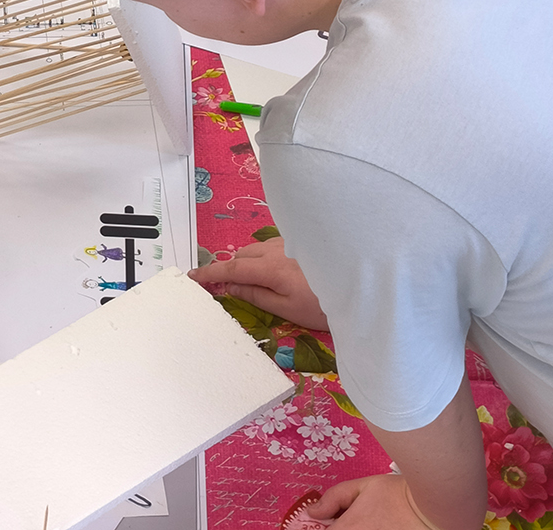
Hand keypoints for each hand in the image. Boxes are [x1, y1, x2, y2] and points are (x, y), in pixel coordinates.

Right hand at [189, 236, 329, 330]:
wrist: (360, 288)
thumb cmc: (323, 305)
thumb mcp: (287, 310)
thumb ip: (255, 295)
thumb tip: (230, 286)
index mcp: (270, 268)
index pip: (231, 268)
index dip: (210, 272)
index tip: (193, 277)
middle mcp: (276, 250)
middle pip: (241, 255)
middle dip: (232, 269)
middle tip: (233, 289)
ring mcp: (288, 243)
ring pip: (256, 250)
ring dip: (249, 263)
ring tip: (261, 283)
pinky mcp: (299, 243)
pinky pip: (271, 247)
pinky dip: (265, 258)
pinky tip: (280, 273)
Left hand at [313, 476, 440, 528]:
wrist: (432, 508)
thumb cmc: (398, 494)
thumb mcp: (362, 486)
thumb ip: (334, 498)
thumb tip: (314, 511)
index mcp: (348, 529)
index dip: (319, 528)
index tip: (325, 522)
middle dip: (338, 528)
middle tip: (346, 520)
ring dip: (353, 529)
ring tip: (369, 521)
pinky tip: (377, 526)